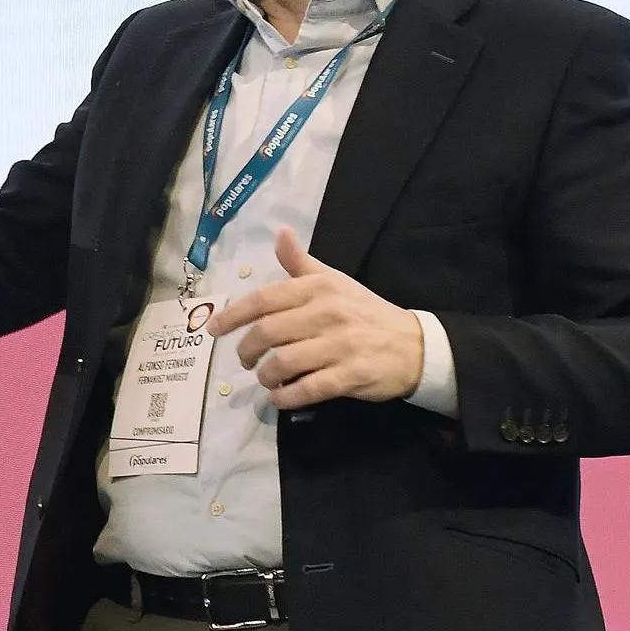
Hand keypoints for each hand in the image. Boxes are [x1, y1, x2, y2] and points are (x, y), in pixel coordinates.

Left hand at [206, 228, 423, 409]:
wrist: (416, 345)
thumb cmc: (365, 311)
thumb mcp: (335, 281)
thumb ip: (301, 263)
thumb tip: (280, 232)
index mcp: (319, 288)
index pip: (264, 299)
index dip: (233, 315)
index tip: (214, 329)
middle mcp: (328, 313)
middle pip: (268, 332)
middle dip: (246, 349)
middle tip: (244, 360)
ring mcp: (340, 345)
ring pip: (283, 362)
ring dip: (265, 375)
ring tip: (264, 378)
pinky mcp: (351, 375)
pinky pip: (307, 388)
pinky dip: (285, 396)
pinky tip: (278, 397)